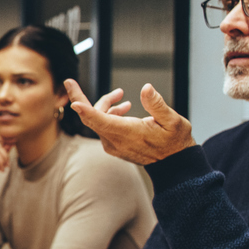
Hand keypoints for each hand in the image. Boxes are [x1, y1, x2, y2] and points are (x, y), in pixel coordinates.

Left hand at [64, 80, 194, 164]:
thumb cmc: (175, 142)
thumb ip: (157, 104)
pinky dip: (108, 115)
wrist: (174, 164)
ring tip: (122, 98)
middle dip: (84, 98)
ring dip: (105, 106)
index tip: (73, 100)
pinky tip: (124, 109)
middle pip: (90, 117)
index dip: (84, 109)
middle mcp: (114, 140)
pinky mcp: (112, 146)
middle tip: (82, 84)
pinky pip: (102, 127)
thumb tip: (146, 88)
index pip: (98, 120)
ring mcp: (111, 144)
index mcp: (126, 132)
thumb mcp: (173, 121)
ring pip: (96, 120)